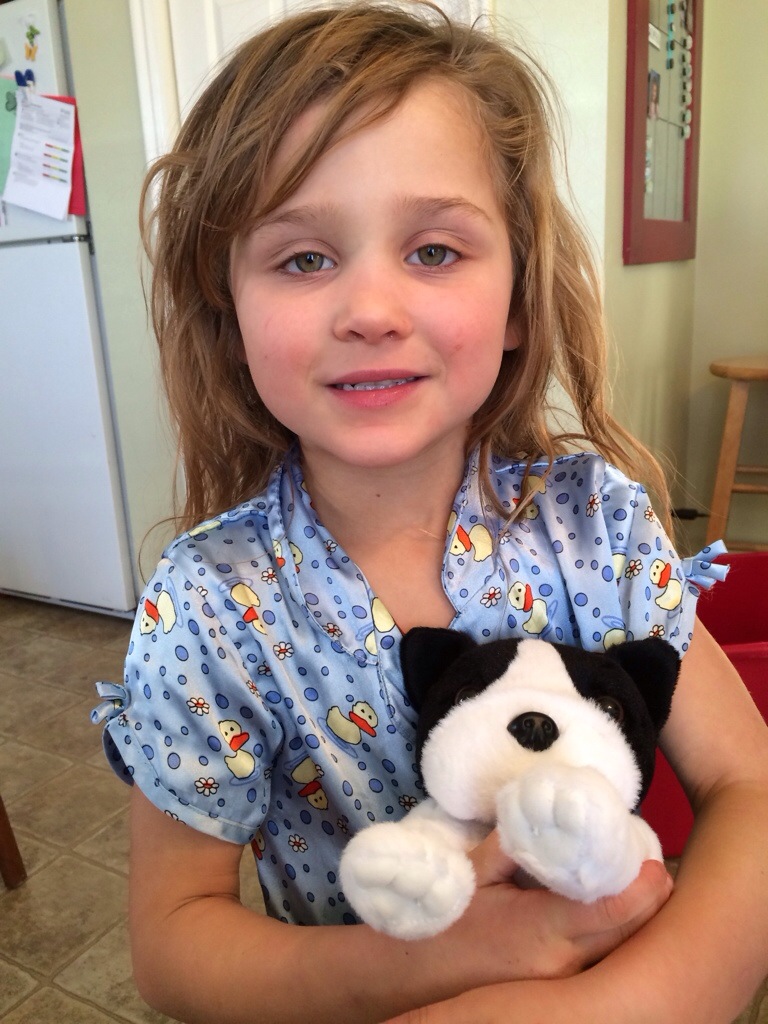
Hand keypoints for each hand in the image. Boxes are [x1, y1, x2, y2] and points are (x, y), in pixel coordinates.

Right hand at [425, 830, 672, 986]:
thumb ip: (517, 840)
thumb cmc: (446, 919)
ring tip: (629, 882)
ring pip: (620, 951)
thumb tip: (553, 812)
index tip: (656, 863)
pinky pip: (602, 961)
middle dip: (648, 900)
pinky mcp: (564, 994)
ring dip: (632, 917)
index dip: (644, 887)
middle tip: (650, 865)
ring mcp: (565, 984)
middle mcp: (563, 963)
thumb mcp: (476, 870)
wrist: (417, 975)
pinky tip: (605, 911)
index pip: (612, 911)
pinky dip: (613, 936)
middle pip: (630, 934)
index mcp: (542, 928)